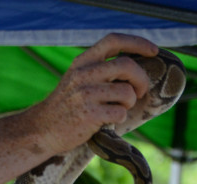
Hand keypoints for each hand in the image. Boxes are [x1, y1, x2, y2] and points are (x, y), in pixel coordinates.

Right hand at [29, 33, 158, 154]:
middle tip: (141, 91)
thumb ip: (99, 69)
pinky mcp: (89, 115)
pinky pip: (120, 113)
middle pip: (127, 65)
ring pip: (127, 92)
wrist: (43, 130)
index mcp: (82, 62)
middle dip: (142, 79)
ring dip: (129, 103)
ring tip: (117, 108)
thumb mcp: (77, 79)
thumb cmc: (67, 106)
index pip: (113, 41)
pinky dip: (120, 118)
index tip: (153, 51)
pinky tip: (108, 121)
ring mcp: (85, 95)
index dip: (137, 43)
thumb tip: (135, 68)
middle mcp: (83, 74)